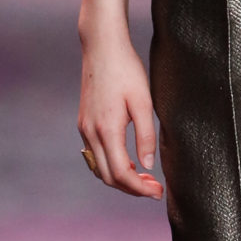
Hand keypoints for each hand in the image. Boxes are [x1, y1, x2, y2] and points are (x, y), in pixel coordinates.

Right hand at [78, 25, 162, 198]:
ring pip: (99, 168)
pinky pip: (95, 155)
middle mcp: (91, 132)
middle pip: (108, 177)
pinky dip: (111, 165)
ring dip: (121, 178)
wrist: (102, 47)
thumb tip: (147, 165)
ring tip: (144, 178)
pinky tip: (128, 161)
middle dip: (131, 188)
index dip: (139, 189)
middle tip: (155, 188)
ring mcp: (84, 128)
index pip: (120, 174)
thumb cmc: (126, 70)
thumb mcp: (143, 102)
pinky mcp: (83, 122)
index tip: (157, 193)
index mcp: (107, 129)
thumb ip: (146, 136)